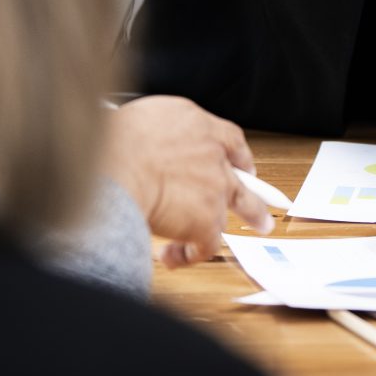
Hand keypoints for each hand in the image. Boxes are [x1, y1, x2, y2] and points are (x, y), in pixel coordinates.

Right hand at [104, 96, 273, 266]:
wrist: (115, 163)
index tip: (239, 163)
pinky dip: (188, 255)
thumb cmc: (115, 139)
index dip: (237, 155)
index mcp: (197, 126)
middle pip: (242, 179)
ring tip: (223, 237)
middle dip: (254, 198)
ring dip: (233, 225)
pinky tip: (170, 256)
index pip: (229, 139)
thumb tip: (150, 149)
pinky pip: (207, 245)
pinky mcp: (207, 222)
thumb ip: (162, 137)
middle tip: (260, 209)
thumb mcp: (144, 119)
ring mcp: (215, 190)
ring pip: (237, 212)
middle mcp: (212, 156)